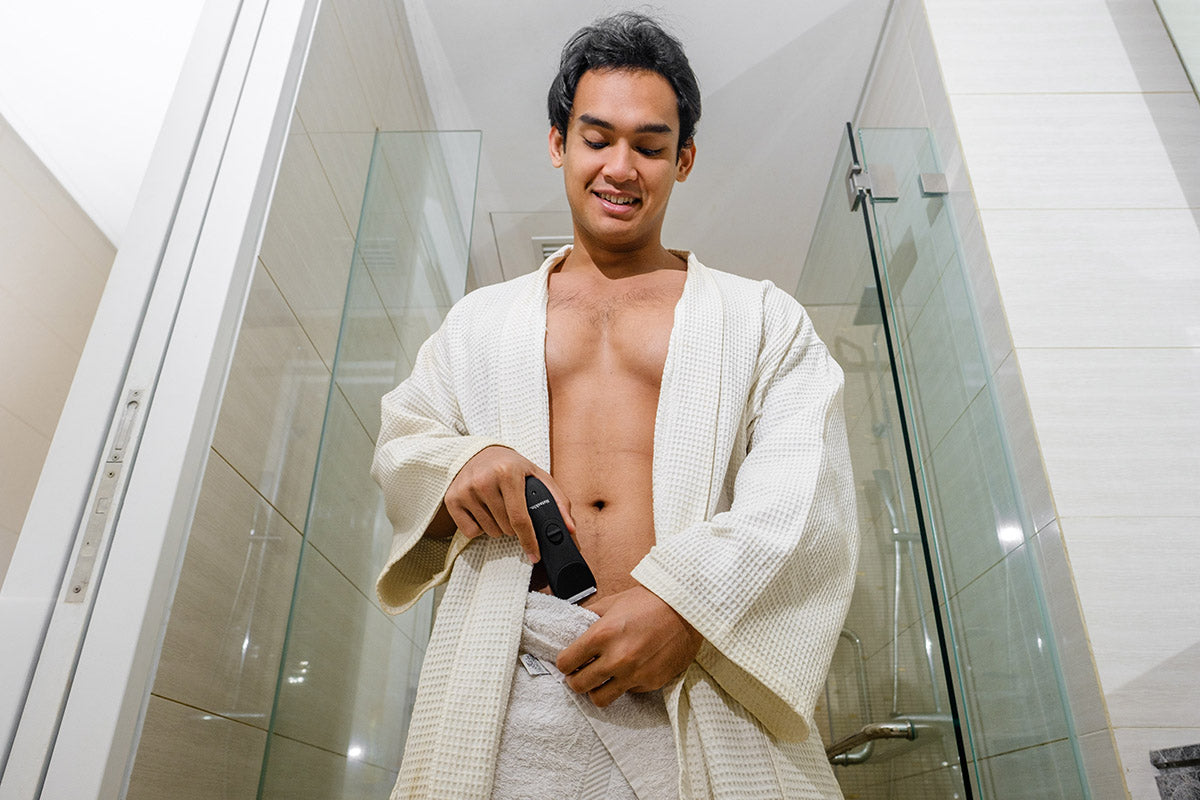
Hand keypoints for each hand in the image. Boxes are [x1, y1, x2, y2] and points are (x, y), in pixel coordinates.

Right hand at [440, 446, 574, 562]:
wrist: (477, 452)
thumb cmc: (510, 466)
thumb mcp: (537, 475)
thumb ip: (558, 500)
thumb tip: (569, 528)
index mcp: (508, 473)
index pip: (520, 518)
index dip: (529, 540)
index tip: (535, 555)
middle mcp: (484, 481)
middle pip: (506, 528)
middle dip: (515, 527)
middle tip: (512, 508)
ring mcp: (466, 491)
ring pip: (490, 532)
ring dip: (498, 527)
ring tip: (497, 507)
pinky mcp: (452, 500)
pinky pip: (471, 532)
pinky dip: (480, 528)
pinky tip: (482, 511)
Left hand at [557, 585, 702, 706]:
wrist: (686, 609)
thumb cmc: (649, 602)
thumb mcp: (613, 602)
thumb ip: (590, 617)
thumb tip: (572, 628)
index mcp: (601, 635)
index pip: (566, 662)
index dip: (564, 662)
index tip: (569, 661)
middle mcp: (616, 658)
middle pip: (579, 685)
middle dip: (576, 679)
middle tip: (581, 673)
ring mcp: (634, 674)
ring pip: (600, 699)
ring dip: (597, 689)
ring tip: (602, 679)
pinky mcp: (651, 683)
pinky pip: (628, 693)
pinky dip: (625, 684)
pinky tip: (631, 670)